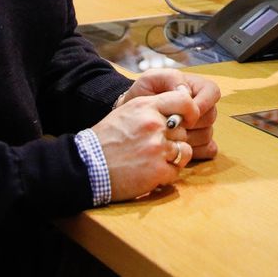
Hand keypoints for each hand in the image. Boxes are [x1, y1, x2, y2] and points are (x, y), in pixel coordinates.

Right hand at [91, 86, 201, 200]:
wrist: (87, 165)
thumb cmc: (106, 140)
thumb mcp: (127, 112)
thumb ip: (152, 109)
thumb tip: (179, 112)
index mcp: (146, 106)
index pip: (185, 101)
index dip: (190, 112)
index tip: (187, 121)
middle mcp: (154, 124)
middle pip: (184, 130)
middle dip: (174, 140)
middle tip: (155, 148)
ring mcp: (157, 148)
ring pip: (185, 150)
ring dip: (172, 157)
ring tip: (153, 160)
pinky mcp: (158, 171)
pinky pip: (177, 171)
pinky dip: (166, 174)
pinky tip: (150, 173)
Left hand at [116, 69, 220, 159]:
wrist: (134, 117)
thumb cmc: (143, 95)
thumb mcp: (151, 79)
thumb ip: (170, 78)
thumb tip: (187, 92)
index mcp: (197, 87)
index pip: (213, 92)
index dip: (200, 104)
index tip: (180, 112)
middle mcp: (204, 107)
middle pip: (211, 116)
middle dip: (190, 123)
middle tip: (170, 125)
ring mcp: (203, 127)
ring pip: (208, 134)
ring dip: (188, 138)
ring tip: (168, 136)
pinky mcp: (201, 144)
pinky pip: (208, 149)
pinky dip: (194, 151)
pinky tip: (177, 148)